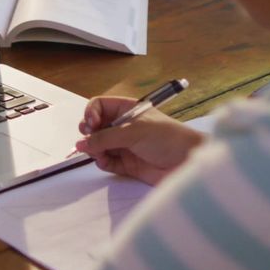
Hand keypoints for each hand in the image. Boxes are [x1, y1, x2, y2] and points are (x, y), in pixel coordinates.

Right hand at [74, 96, 205, 185]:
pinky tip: (104, 161)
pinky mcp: (127, 163)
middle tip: (89, 140)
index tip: (91, 125)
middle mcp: (123, 126)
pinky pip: (106, 161)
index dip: (91, 113)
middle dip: (89, 133)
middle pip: (95, 126)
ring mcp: (124, 145)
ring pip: (98, 145)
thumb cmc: (168, 138)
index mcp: (127, 110)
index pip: (99, 106)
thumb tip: (81, 143)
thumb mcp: (135, 132)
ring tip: (99, 154)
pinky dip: (101, 162)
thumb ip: (106, 138)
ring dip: (94, 149)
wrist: (188, 162)